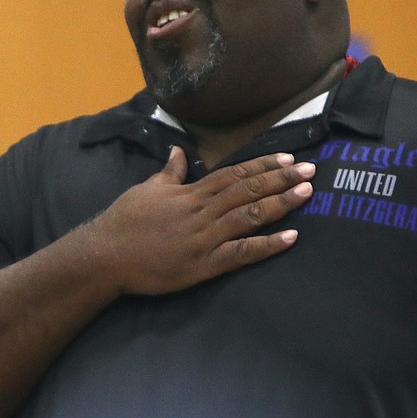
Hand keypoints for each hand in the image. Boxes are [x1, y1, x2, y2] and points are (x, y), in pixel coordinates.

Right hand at [85, 147, 313, 295]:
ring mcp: (203, 238)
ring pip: (248, 217)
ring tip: (306, 194)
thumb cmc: (124, 222)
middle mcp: (201, 212)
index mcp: (190, 194)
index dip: (262, 166)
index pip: (233, 175)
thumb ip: (169, 173)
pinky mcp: (202, 265)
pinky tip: (290, 238)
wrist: (105, 255)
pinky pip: (240, 253)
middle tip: (311, 171)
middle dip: (280, 179)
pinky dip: (266, 245)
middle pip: (247, 191)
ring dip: (279, 204)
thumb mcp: (146, 190)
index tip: (288, 160)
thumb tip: (179, 151)